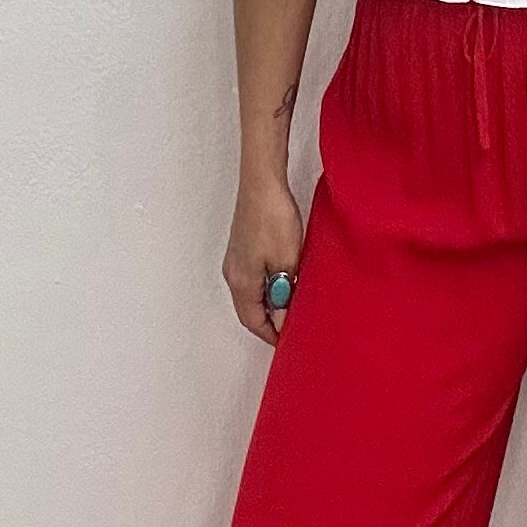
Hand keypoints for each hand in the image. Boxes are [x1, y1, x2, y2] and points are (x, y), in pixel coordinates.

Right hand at [223, 178, 307, 347]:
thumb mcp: (287, 262)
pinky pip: (253, 278)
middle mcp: (233, 274)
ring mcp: (236, 260)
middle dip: (270, 322)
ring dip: (270, 303)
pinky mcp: (242, 247)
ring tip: (293, 306)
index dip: (271, 335)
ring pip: (252, 294)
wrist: (262, 183)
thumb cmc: (273, 217)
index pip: (253, 322)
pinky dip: (267, 287)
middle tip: (293, 328)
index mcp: (242, 283)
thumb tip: (283, 321)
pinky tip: (285, 281)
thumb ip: (285, 295)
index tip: (289, 343)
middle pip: (250, 310)